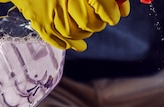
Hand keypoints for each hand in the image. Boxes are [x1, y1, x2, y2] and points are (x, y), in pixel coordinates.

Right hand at [0, 0, 129, 50]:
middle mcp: (65, 1)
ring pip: (75, 33)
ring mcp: (50, 12)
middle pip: (91, 24)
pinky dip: (70, 44)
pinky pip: (58, 40)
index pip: (105, 10)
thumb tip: (124, 10)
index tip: (113, 15)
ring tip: (84, 27)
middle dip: (97, 24)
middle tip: (96, 19)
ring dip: (84, 34)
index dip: (112, 14)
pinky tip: (78, 44)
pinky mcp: (39, 21)